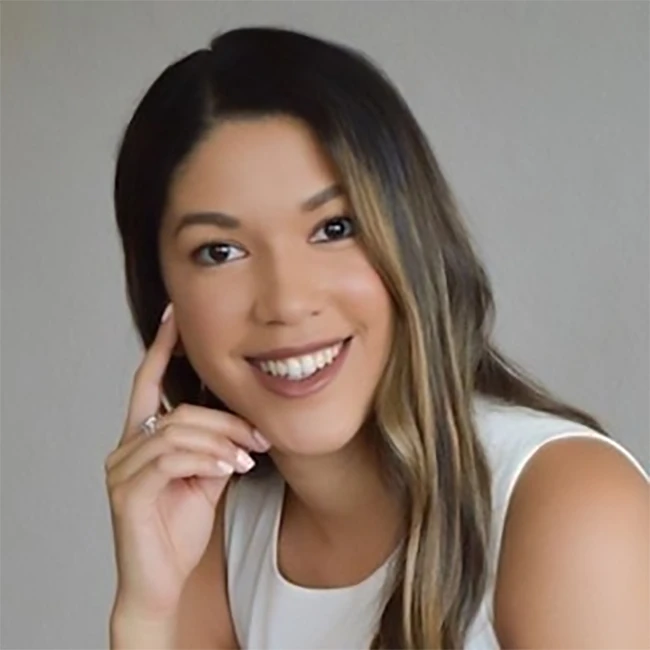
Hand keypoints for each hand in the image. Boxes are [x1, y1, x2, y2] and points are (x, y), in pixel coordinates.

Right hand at [104, 303, 270, 619]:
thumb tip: (241, 421)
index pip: (148, 382)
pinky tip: (229, 469)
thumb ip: (215, 444)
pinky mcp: (127, 493)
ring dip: (220, 441)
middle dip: (224, 419)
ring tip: (247, 457)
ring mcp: (122, 470)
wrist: (164, 579)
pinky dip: (205, 459)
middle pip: (178, 411)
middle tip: (257, 435)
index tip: (175, 314)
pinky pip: (169, 460)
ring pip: (176, 432)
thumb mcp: (207, 475)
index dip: (161, 347)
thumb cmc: (181, 525)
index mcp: (143, 438)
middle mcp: (126, 447)